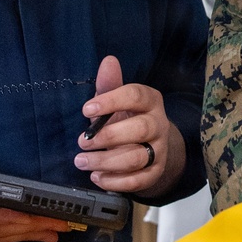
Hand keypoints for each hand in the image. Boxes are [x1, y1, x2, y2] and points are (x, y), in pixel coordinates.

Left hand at [76, 55, 185, 196]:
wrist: (149, 145)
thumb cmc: (127, 117)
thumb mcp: (117, 100)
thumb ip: (110, 84)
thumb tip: (108, 61)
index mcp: (150, 101)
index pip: (136, 96)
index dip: (111, 101)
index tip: (86, 109)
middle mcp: (159, 124)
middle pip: (140, 129)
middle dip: (108, 137)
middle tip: (82, 142)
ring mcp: (159, 150)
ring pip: (137, 158)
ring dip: (106, 161)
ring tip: (82, 161)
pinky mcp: (155, 172)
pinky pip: (138, 180)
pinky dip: (115, 181)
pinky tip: (97, 176)